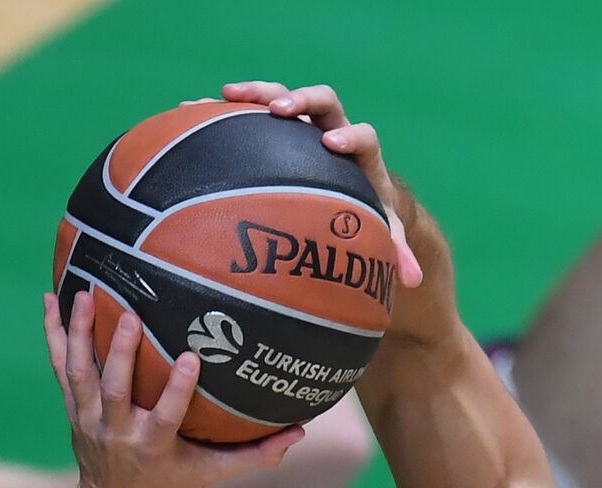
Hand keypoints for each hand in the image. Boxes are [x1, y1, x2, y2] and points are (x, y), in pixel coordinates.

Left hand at [43, 291, 303, 487]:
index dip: (178, 389)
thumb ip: (256, 454)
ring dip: (80, 334)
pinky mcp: (74, 406)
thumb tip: (302, 430)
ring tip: (85, 295)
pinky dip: (54, 333)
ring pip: (80, 372)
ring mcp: (90, 418)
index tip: (191, 358)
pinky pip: (60, 365)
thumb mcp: (214, 473)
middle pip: (115, 389)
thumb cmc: (173, 482)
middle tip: (129, 316)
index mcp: (154, 446)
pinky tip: (52, 297)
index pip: (167, 415)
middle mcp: (118, 431)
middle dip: (120, 354)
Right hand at [218, 81, 423, 287]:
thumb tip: (411, 280)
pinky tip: (190, 109)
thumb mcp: (378, 230)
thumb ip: (393, 249)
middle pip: (323, 101)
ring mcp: (301, 126)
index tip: (331, 145)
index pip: (362, 137)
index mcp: (360, 154)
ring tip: (228, 95)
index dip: (349, 137)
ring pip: (282, 96)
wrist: (345, 191)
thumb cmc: (362, 212)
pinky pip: (248, 110)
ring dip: (258, 92)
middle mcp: (331, 130)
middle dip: (302, 99)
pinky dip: (222, 108)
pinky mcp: (273, 128)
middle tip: (280, 110)